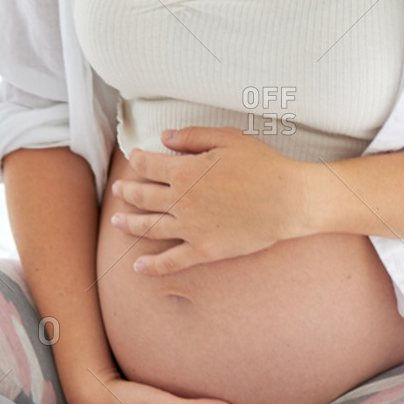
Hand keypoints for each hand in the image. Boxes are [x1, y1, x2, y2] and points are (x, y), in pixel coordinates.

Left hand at [109, 126, 317, 274]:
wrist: (288, 200)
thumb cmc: (262, 165)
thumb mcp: (228, 139)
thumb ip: (192, 137)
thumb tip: (163, 138)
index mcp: (184, 171)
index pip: (149, 164)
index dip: (138, 159)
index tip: (133, 157)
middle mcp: (181, 200)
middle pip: (143, 196)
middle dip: (127, 192)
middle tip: (118, 190)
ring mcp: (190, 228)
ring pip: (149, 227)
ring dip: (129, 224)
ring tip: (116, 222)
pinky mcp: (204, 250)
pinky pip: (171, 261)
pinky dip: (153, 266)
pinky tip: (138, 267)